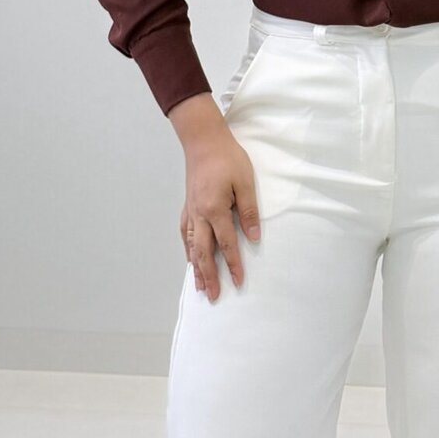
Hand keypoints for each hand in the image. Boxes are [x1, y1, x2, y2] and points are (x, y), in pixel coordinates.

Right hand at [180, 134, 260, 300]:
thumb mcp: (245, 183)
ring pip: (191, 246)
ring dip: (195, 268)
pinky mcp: (188, 205)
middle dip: (208, 276)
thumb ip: (249, 211)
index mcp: (214, 210)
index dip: (233, 265)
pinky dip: (187, 249)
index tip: (238, 282)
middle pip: (203, 252)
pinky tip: (189, 258)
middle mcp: (199, 215)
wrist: (203, 141)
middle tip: (212, 296)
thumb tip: (253, 237)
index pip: (226, 244)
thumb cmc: (227, 159)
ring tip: (199, 286)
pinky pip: (185, 233)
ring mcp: (190, 211)